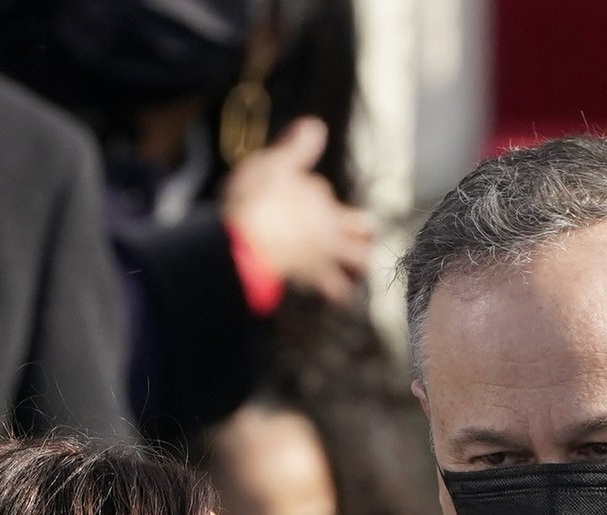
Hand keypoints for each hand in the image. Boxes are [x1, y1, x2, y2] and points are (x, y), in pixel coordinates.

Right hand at [220, 117, 374, 304]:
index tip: (291, 196)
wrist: (244, 245)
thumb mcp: (273, 163)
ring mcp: (325, 251)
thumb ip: (297, 146)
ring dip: (361, 262)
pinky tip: (340, 297)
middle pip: (361, 224)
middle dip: (362, 228)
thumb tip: (315, 125)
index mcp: (317, 195)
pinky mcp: (315, 277)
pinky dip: (340, 293)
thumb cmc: (254, 202)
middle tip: (359, 233)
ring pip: (359, 258)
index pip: (321, 191)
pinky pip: (336, 290)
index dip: (307, 193)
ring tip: (359, 267)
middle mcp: (328, 222)